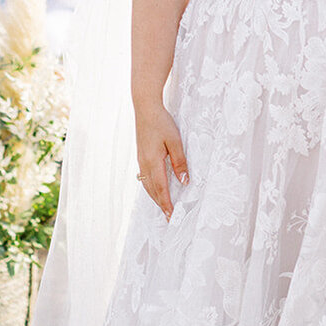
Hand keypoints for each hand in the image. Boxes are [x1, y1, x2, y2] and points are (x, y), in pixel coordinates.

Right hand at [135, 103, 188, 219]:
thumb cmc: (161, 123)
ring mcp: (141, 160)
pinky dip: (151, 188)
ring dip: (155, 197)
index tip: (171, 216)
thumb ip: (180, 162)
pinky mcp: (141, 156)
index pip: (161, 189)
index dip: (166, 203)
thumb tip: (184, 181)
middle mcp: (144, 164)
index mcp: (153, 162)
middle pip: (152, 190)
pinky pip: (145, 177)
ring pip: (147, 185)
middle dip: (161, 204)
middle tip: (169, 217)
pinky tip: (155, 189)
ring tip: (164, 207)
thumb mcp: (175, 141)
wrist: (145, 108)